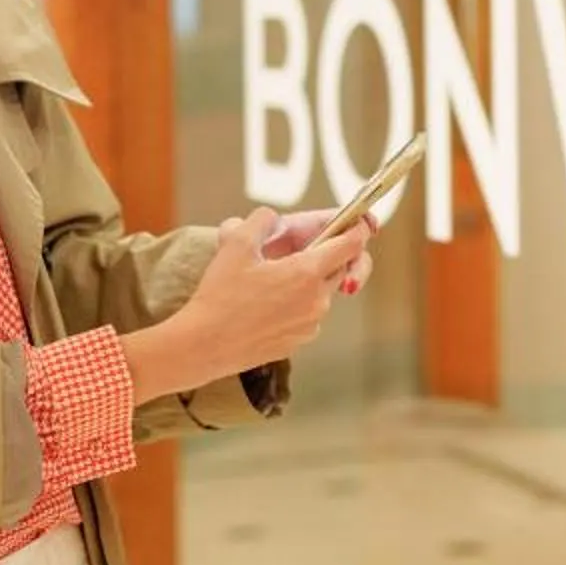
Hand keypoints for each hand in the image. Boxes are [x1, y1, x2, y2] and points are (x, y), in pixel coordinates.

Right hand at [132, 210, 369, 395]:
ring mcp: (310, 325)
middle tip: (300, 249)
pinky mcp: (298, 342)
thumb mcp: (235, 244)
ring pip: (320, 293)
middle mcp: (317, 300)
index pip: (350, 245)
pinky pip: (307, 316)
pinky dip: (295, 305)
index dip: (359, 229)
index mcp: (307, 272)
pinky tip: (265, 305)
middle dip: (327, 256)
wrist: (204, 346)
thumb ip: (261, 220)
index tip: (361, 221)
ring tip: (270, 281)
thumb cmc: (219, 295)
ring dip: (307, 282)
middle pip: (338, 269)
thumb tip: (274, 218)